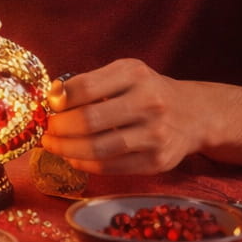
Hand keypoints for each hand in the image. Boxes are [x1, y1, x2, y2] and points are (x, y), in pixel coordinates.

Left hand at [40, 59, 199, 174]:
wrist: (194, 114)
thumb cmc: (147, 92)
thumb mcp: (124, 75)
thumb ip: (89, 83)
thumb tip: (51, 99)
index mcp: (135, 74)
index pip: (84, 87)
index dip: (59, 99)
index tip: (48, 106)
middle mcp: (149, 102)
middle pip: (88, 121)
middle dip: (58, 128)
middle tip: (47, 130)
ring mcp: (155, 134)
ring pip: (97, 149)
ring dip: (66, 149)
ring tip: (53, 145)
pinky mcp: (157, 161)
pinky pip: (110, 167)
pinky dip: (84, 164)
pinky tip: (73, 158)